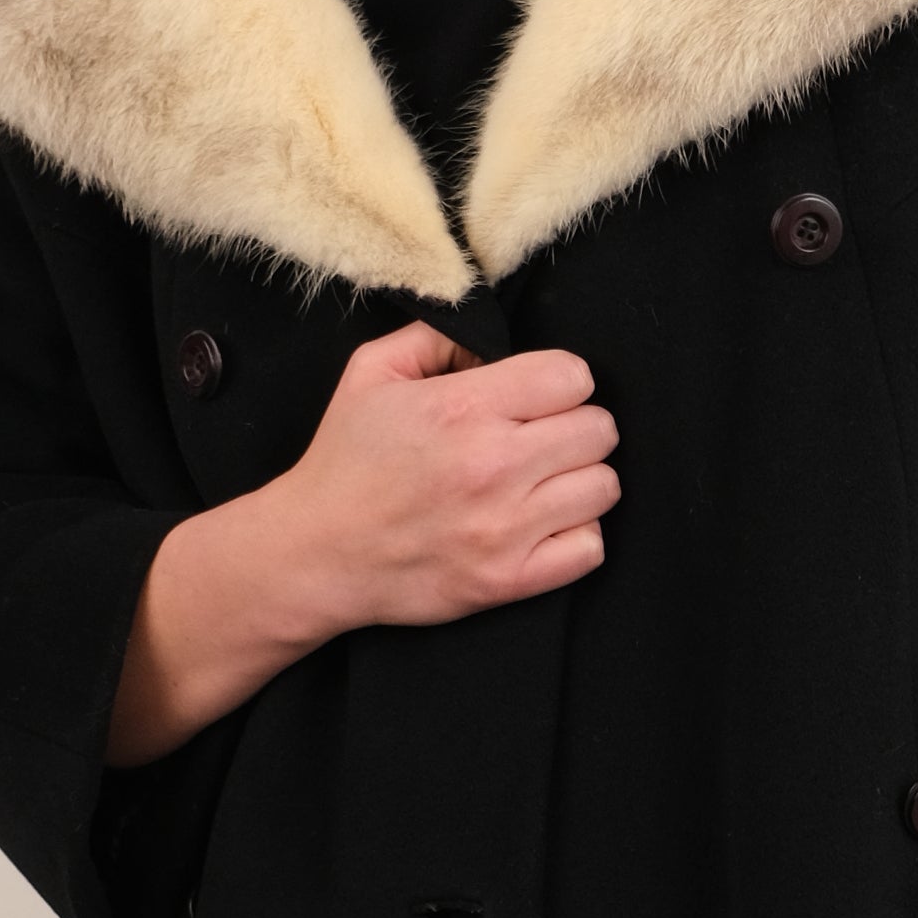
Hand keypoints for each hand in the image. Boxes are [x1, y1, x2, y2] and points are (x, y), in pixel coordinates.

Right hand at [108, 320, 618, 761]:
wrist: (315, 554)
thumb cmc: (344, 463)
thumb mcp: (371, 373)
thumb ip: (436, 337)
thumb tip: (492, 339)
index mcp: (462, 409)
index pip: (573, 377)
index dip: (561, 382)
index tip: (538, 397)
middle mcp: (492, 466)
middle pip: (598, 429)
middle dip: (575, 426)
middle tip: (541, 439)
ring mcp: (504, 528)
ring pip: (603, 486)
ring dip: (579, 480)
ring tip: (541, 482)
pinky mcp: (509, 580)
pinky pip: (591, 547)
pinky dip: (576, 534)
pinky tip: (542, 523)